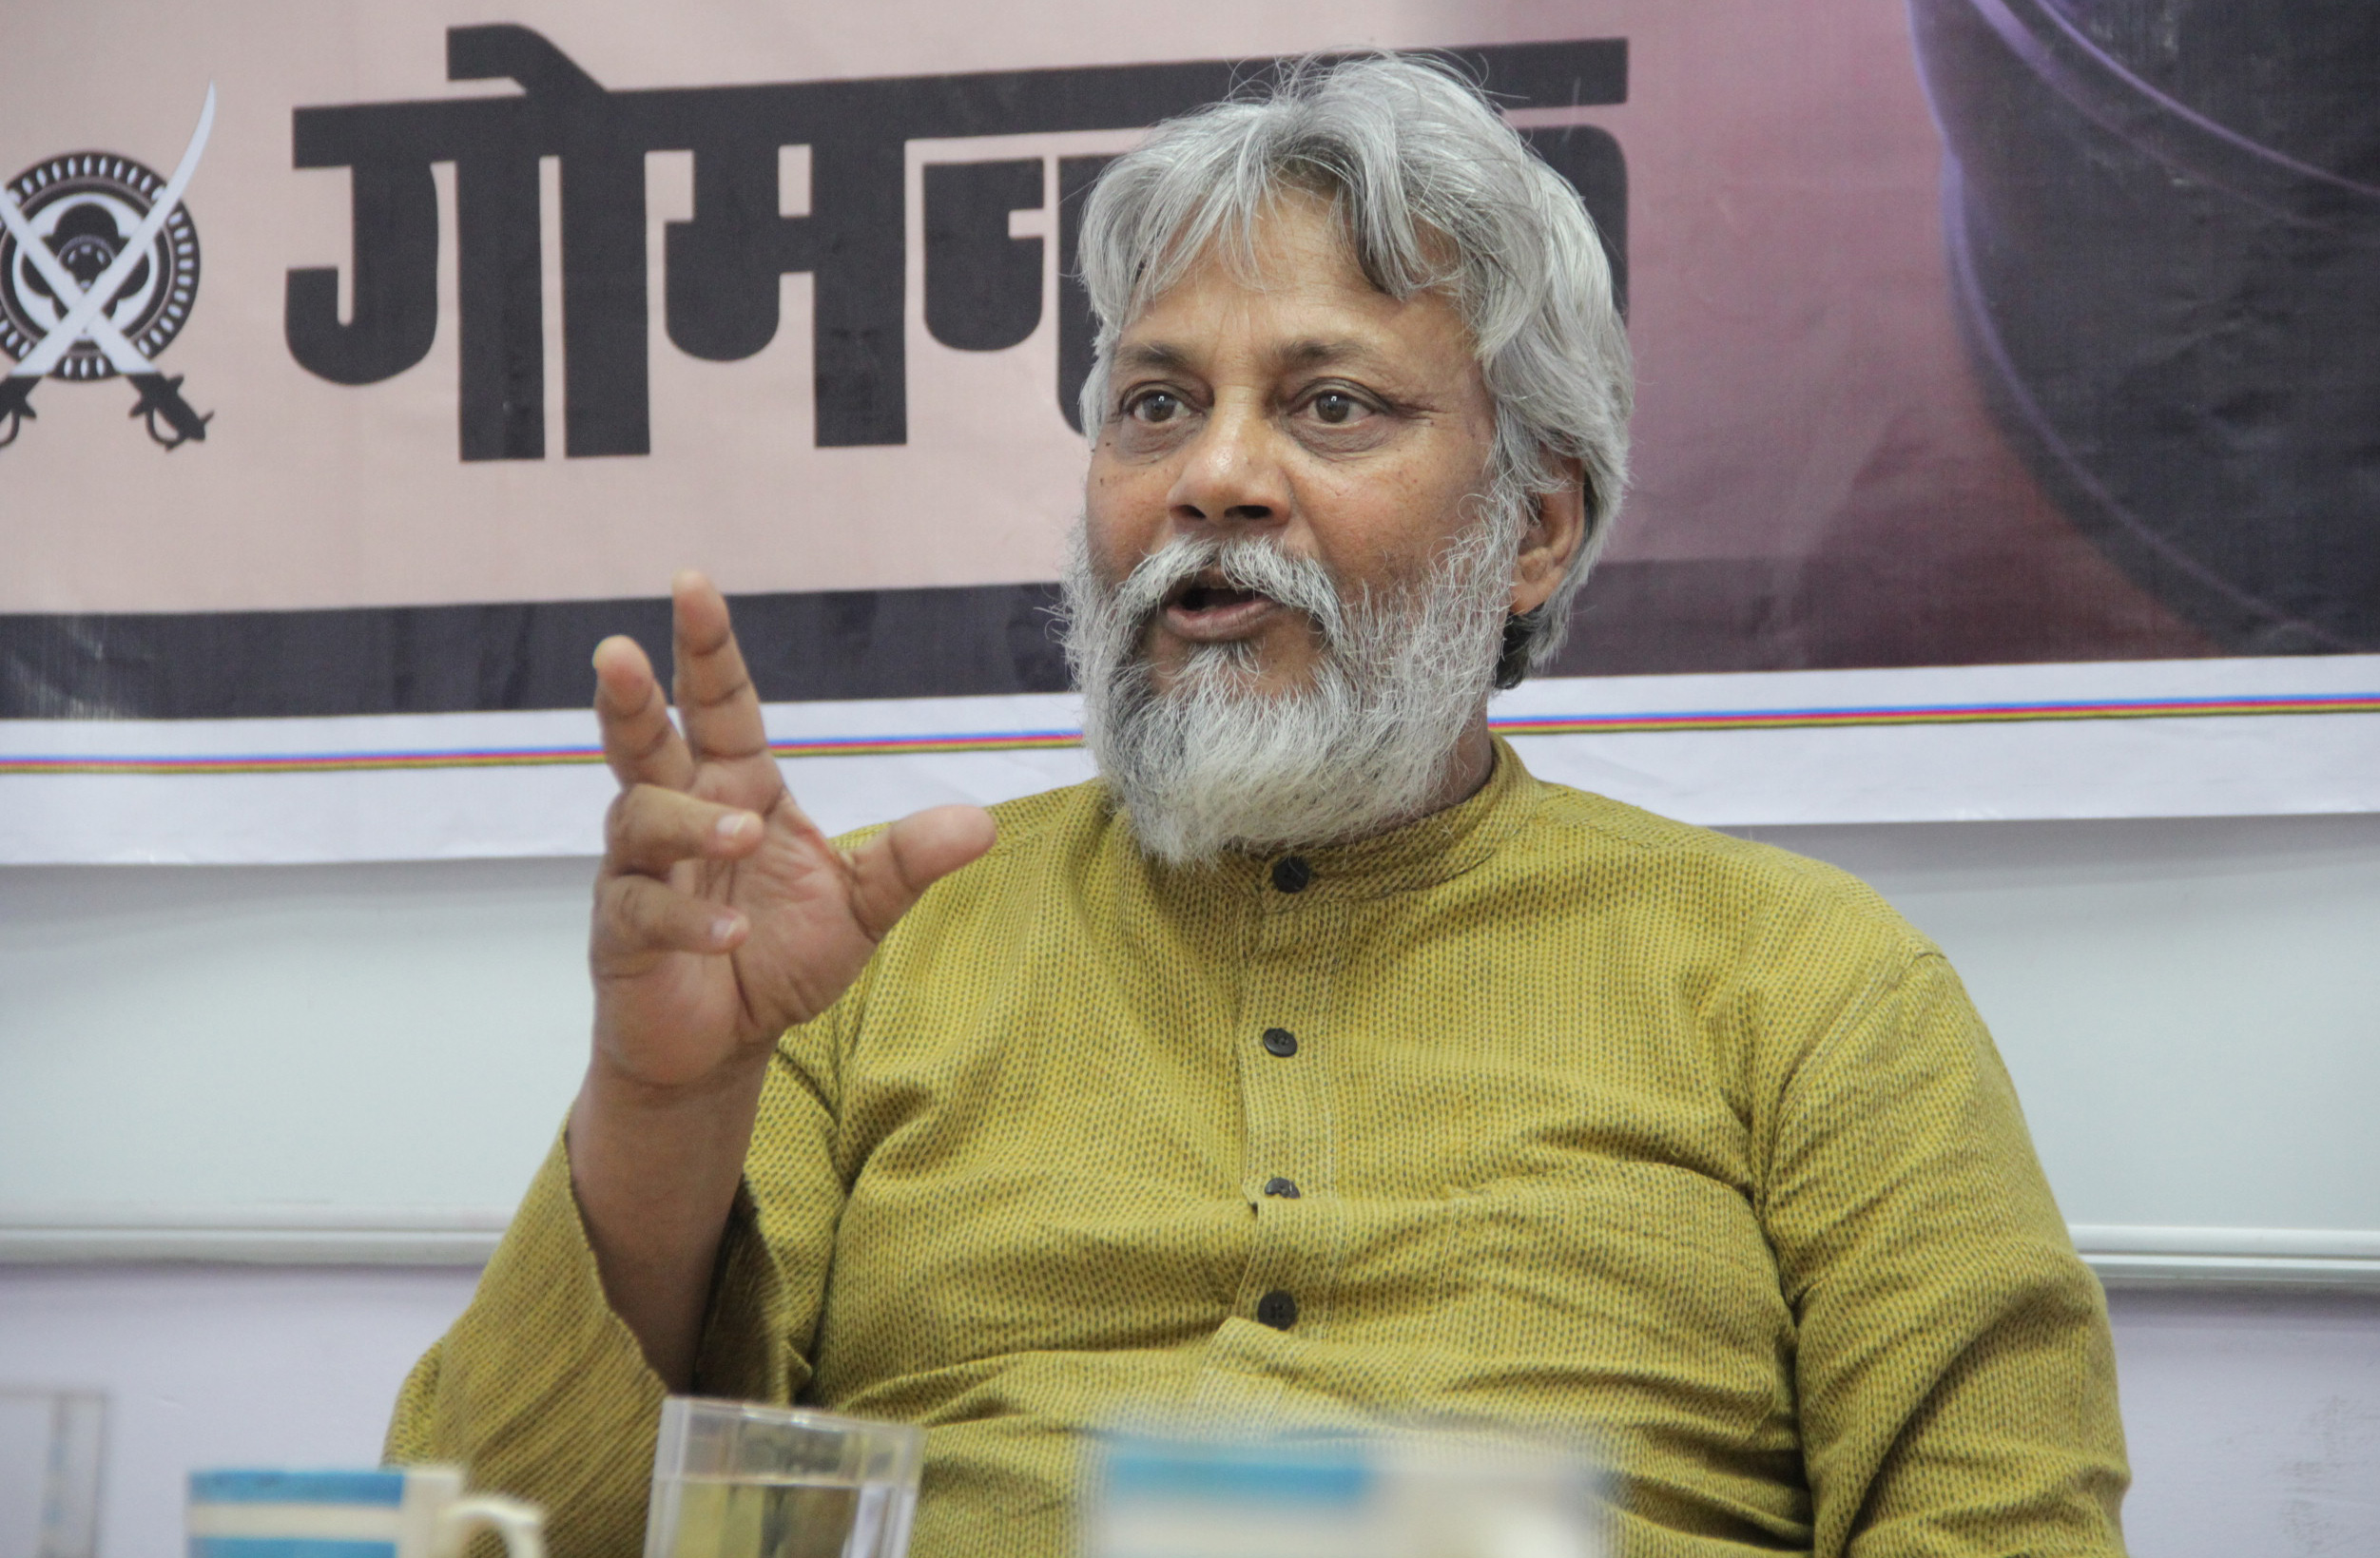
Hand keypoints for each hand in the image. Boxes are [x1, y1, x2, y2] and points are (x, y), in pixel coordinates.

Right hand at [587, 572, 995, 1098]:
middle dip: (631, 695)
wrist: (725, 1045)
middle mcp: (679, 813)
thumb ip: (908, 861)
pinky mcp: (622, 931)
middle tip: (617, 651)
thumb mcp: (861, 905)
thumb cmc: (779, 956)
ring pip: (643, 821)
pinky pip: (645, 909)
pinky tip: (732, 934)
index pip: (717, 703)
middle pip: (644, 740)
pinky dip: (690, 919)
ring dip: (693, 825)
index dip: (705, 647)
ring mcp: (641, 871)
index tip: (692, 583)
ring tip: (745, 838)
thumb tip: (981, 824)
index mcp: (735, 785)